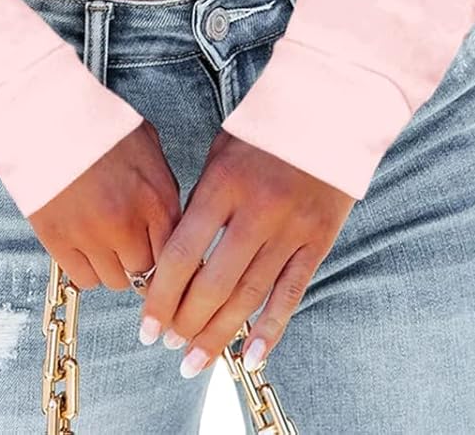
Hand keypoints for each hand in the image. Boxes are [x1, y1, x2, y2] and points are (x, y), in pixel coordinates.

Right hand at [28, 118, 181, 290]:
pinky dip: (86, 269)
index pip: (174, 254)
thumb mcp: (148, 145)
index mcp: (156, 197)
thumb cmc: (98, 123)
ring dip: (113, 267)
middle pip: (145, 273)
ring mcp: (93, 235)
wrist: (47, 115)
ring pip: (114, 280)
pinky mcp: (59, 240)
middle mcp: (128, 223)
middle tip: (129, 247)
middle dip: (140, 262)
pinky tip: (84, 248)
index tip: (160, 258)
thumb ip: (163, 187)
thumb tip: (171, 219)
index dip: (167, 258)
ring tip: (104, 242)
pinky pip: (83, 278)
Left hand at [137, 129, 355, 375]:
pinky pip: (290, 293)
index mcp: (223, 185)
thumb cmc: (264, 130)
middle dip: (186, 322)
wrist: (328, 112)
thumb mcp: (221, 154)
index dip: (161, 295)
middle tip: (168, 345)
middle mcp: (256, 212)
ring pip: (249, 296)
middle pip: (214, 283)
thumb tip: (176, 257)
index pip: (183, 252)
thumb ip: (201, 202)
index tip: (146, 325)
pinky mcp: (317, 241)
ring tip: (194, 361)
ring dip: (218, 335)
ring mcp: (290, 230)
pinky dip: (270, 329)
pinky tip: (250, 356)